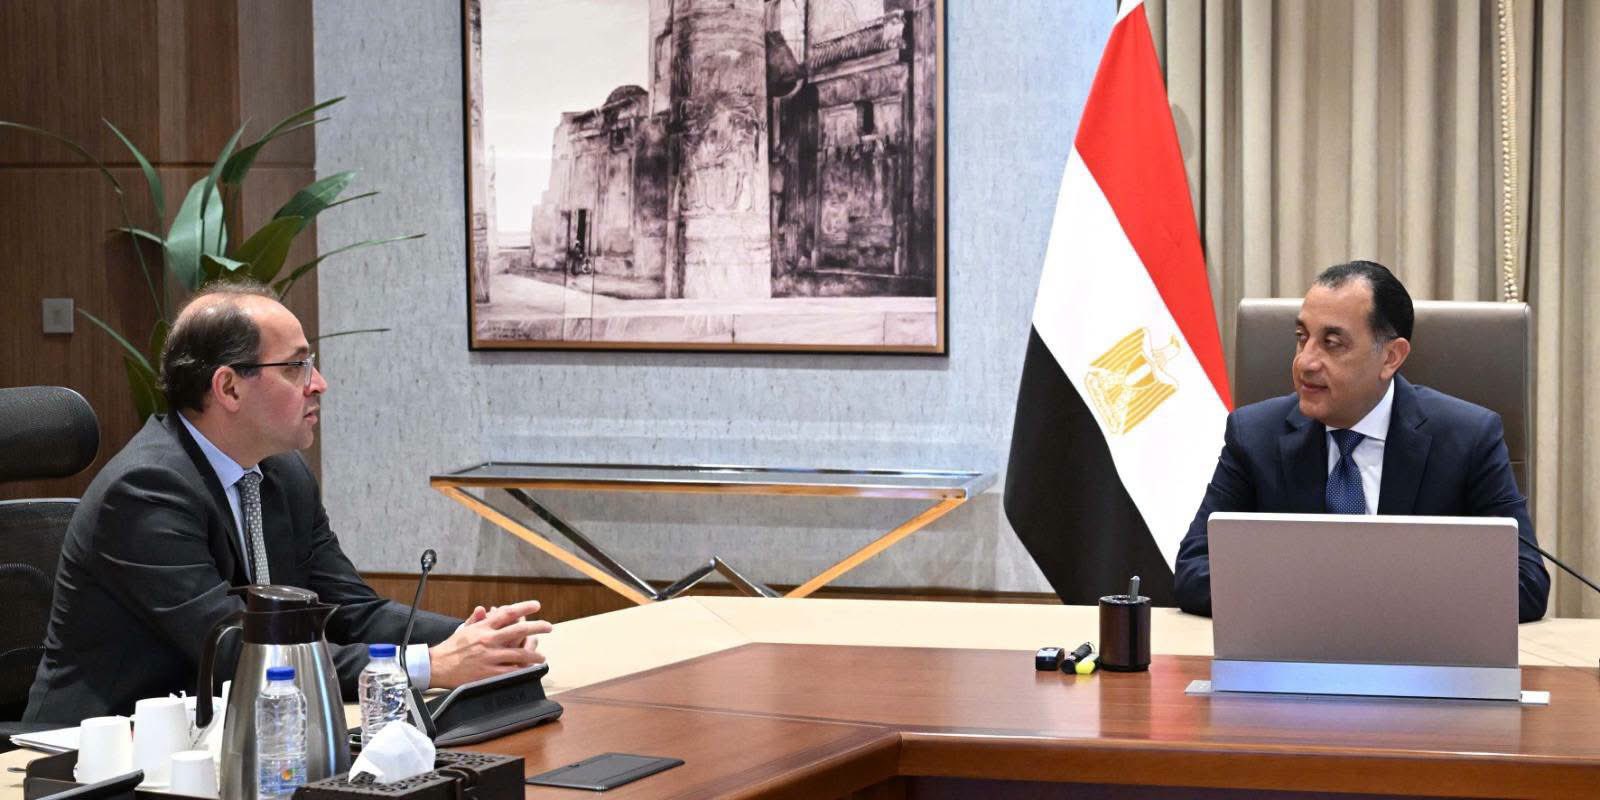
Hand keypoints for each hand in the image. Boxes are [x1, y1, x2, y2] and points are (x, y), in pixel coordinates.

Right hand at [427, 599, 552, 688]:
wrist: (437, 666)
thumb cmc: (451, 648)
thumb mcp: (464, 629)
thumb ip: (476, 619)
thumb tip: (484, 608)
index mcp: (483, 627)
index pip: (507, 613)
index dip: (524, 608)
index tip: (536, 605)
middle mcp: (488, 640)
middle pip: (518, 630)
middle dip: (537, 627)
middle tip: (549, 626)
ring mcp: (489, 657)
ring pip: (518, 654)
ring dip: (533, 654)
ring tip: (541, 657)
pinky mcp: (488, 673)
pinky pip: (510, 671)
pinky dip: (521, 671)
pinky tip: (529, 670)